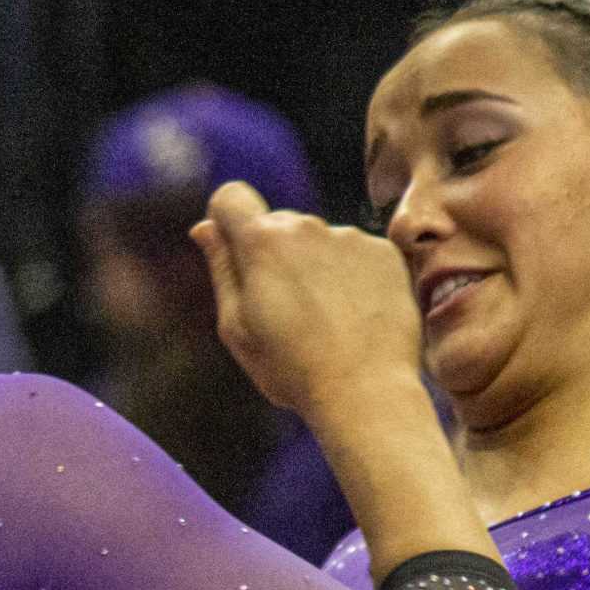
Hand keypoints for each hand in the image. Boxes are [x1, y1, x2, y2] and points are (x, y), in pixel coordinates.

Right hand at [190, 180, 425, 417]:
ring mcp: (350, 237)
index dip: (225, 220)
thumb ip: (221, 268)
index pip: (230, 197)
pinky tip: (353, 316)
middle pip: (277, 223)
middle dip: (272, 253)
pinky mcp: (385, 253)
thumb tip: (205, 227)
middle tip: (283, 311)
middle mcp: (307, 227)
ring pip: (318, 241)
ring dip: (314, 267)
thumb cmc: (291, 368)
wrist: (365, 392)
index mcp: (262, 242)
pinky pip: (355, 253)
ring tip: (324, 320)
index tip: (234, 252)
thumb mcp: (236, 326)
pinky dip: (350, 277)